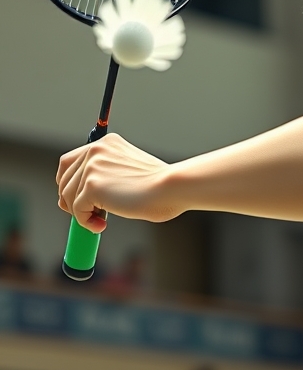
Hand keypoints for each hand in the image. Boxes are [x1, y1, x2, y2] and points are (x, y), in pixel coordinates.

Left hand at [56, 133, 177, 231]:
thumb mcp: (129, 171)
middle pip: (63, 179)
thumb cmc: (160, 185)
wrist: (171, 187)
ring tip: (99, 222)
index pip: (70, 162)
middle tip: (85, 215)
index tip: (74, 199)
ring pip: (68, 196)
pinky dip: (85, 222)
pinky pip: (77, 210)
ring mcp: (92, 167)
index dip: (67, 182)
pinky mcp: (92, 186)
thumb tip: (84, 201)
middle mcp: (95, 151)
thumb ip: (107, 177)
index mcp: (106, 144)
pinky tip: (101, 226)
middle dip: (69, 200)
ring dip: (80, 213)